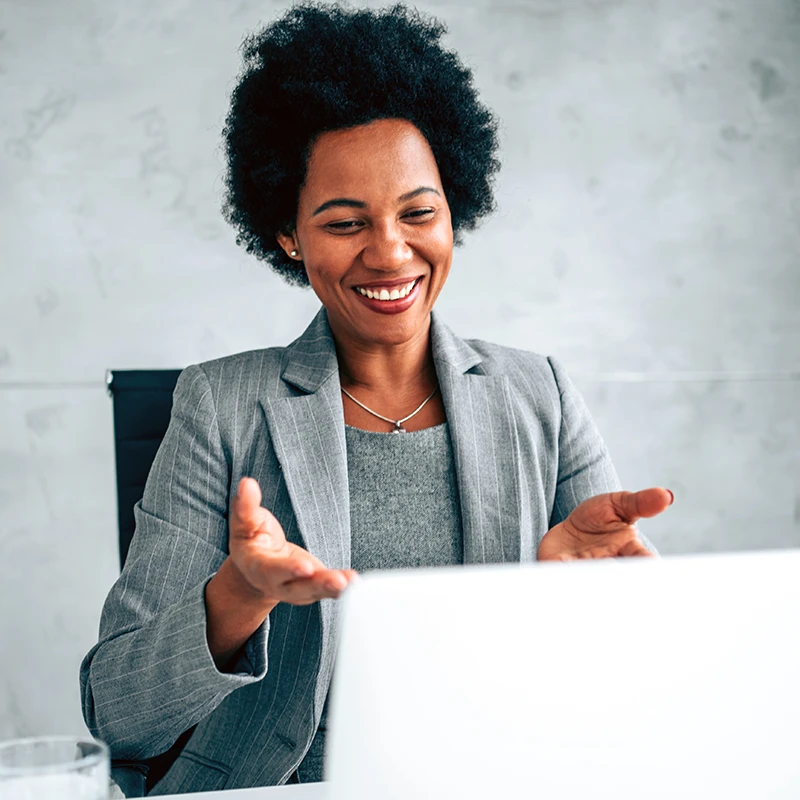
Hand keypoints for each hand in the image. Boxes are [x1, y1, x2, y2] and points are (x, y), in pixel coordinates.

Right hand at [228, 477, 357, 604]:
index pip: (272, 570)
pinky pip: (328, 588)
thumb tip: (247, 484)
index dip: (288, 569)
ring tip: (351, 582)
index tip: (305, 567)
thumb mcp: (245, 522)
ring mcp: (297, 588)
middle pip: (298, 587)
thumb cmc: (251, 539)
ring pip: (316, 590)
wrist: (256, 565)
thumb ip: (245, 506)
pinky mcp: (314, 585)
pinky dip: (343, 586)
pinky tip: (354, 581)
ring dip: (334, 587)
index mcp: (258, 567)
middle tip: (337, 581)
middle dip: (318, 585)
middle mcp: (278, 584)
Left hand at [537, 487, 672, 560]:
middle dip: (614, 570)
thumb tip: (666, 495)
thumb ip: (641, 503)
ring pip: (587, 574)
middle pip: (615, 572)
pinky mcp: (559, 566)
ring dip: (586, 572)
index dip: (647, 563)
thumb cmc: (600, 519)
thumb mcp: (620, 504)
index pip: (642, 559)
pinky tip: (561, 565)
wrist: (569, 529)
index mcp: (628, 550)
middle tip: (611, 564)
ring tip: (586, 565)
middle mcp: (607, 562)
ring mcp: (583, 566)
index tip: (651, 563)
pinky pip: (558, 571)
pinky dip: (559, 571)